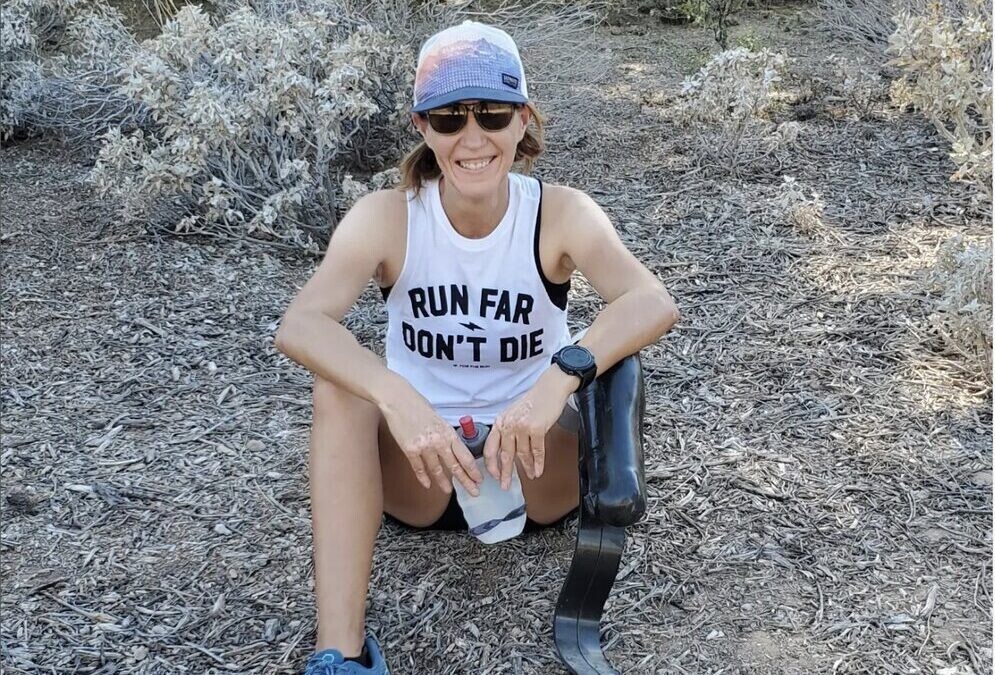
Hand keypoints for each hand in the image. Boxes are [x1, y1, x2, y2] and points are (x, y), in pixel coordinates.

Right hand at [379, 382, 482, 495]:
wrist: (398, 401)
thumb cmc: (418, 407)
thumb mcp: (439, 420)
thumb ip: (446, 436)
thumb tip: (453, 450)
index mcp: (448, 433)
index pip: (465, 457)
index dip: (473, 471)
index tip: (479, 479)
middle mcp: (438, 442)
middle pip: (455, 467)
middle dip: (466, 482)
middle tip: (474, 492)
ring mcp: (424, 447)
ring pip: (437, 470)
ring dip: (444, 482)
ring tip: (448, 491)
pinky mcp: (409, 450)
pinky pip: (419, 468)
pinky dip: (423, 477)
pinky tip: (428, 484)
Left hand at [483, 368, 576, 488]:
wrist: (549, 389)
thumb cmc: (532, 402)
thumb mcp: (513, 414)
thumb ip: (507, 431)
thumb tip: (505, 452)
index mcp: (500, 422)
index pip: (489, 448)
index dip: (491, 464)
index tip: (494, 475)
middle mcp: (508, 425)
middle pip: (504, 455)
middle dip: (505, 473)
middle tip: (505, 486)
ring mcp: (522, 427)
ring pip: (522, 455)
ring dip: (526, 468)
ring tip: (529, 476)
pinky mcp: (537, 429)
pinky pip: (537, 451)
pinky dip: (538, 463)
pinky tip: (538, 471)